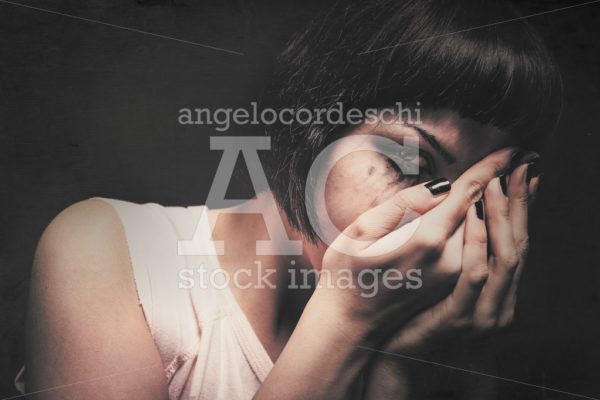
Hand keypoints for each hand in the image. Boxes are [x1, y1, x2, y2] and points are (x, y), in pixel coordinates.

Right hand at [316, 147, 520, 345]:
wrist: (350, 324)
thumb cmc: (346, 273)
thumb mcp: (360, 230)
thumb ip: (402, 204)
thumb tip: (441, 187)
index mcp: (425, 238)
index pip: (467, 193)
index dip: (490, 168)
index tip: (513, 150)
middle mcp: (448, 258)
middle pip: (483, 210)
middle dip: (501, 183)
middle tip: (521, 158)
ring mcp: (453, 275)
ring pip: (484, 230)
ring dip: (500, 205)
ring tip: (516, 182)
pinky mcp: (452, 285)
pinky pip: (477, 248)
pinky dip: (489, 227)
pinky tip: (491, 216)